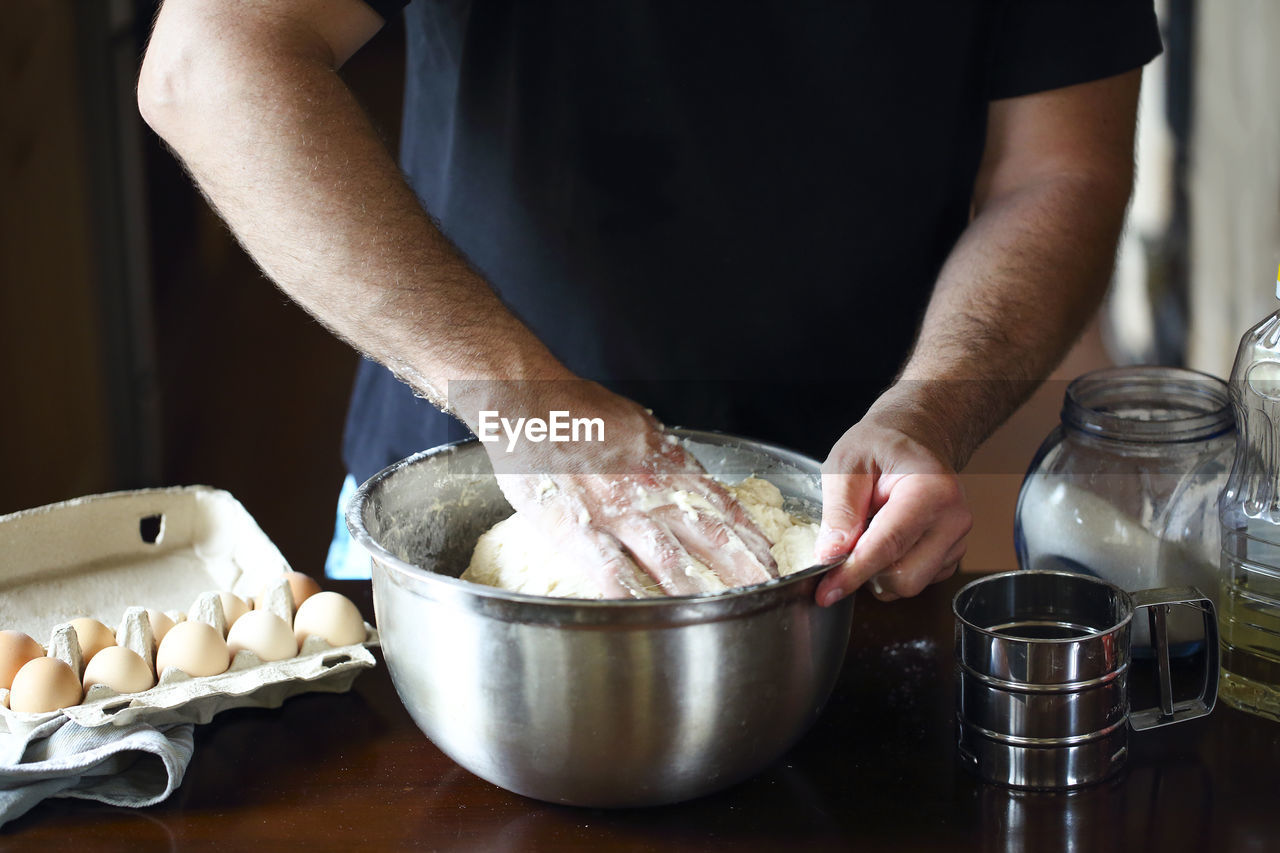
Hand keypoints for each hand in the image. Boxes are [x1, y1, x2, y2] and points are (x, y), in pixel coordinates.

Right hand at [467, 381, 777, 597]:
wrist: (531, 402)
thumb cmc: (577, 409)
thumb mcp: (636, 424)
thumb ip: (660, 455)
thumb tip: (683, 475)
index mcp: (667, 462)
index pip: (722, 503)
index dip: (749, 533)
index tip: (768, 556)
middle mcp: (652, 489)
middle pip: (709, 535)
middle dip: (742, 568)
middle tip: (768, 593)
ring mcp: (618, 512)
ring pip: (670, 560)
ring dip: (700, 591)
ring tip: (724, 614)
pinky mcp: (580, 531)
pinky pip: (613, 572)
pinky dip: (636, 598)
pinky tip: (653, 618)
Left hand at [814, 404, 971, 606]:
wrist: (914, 438)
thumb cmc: (881, 445)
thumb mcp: (847, 463)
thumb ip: (839, 509)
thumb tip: (830, 553)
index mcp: (930, 491)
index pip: (889, 545)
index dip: (854, 573)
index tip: (827, 591)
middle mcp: (953, 519)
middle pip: (904, 576)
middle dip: (866, 573)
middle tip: (842, 550)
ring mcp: (956, 539)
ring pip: (909, 584)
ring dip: (878, 572)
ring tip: (867, 533)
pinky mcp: (950, 554)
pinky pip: (917, 580)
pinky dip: (891, 571)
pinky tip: (885, 540)